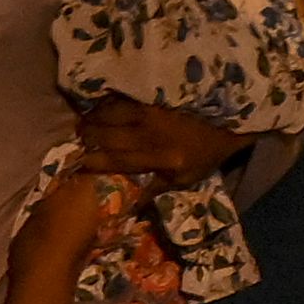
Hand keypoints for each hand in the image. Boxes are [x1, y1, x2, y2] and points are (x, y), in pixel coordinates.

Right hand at [75, 96, 245, 182]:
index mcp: (159, 158)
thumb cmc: (204, 155)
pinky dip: (107, 102)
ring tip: (83, 122)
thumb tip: (131, 205)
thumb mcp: (185, 179)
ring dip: (94, 117)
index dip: (95, 161)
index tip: (78, 163)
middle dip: (88, 136)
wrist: (228, 122)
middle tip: (75, 138)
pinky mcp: (154, 98)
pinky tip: (98, 106)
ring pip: (112, 112)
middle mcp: (151, 134)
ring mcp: (151, 112)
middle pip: (108, 134)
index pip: (118, 160)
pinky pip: (123, 98)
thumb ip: (156, 189)